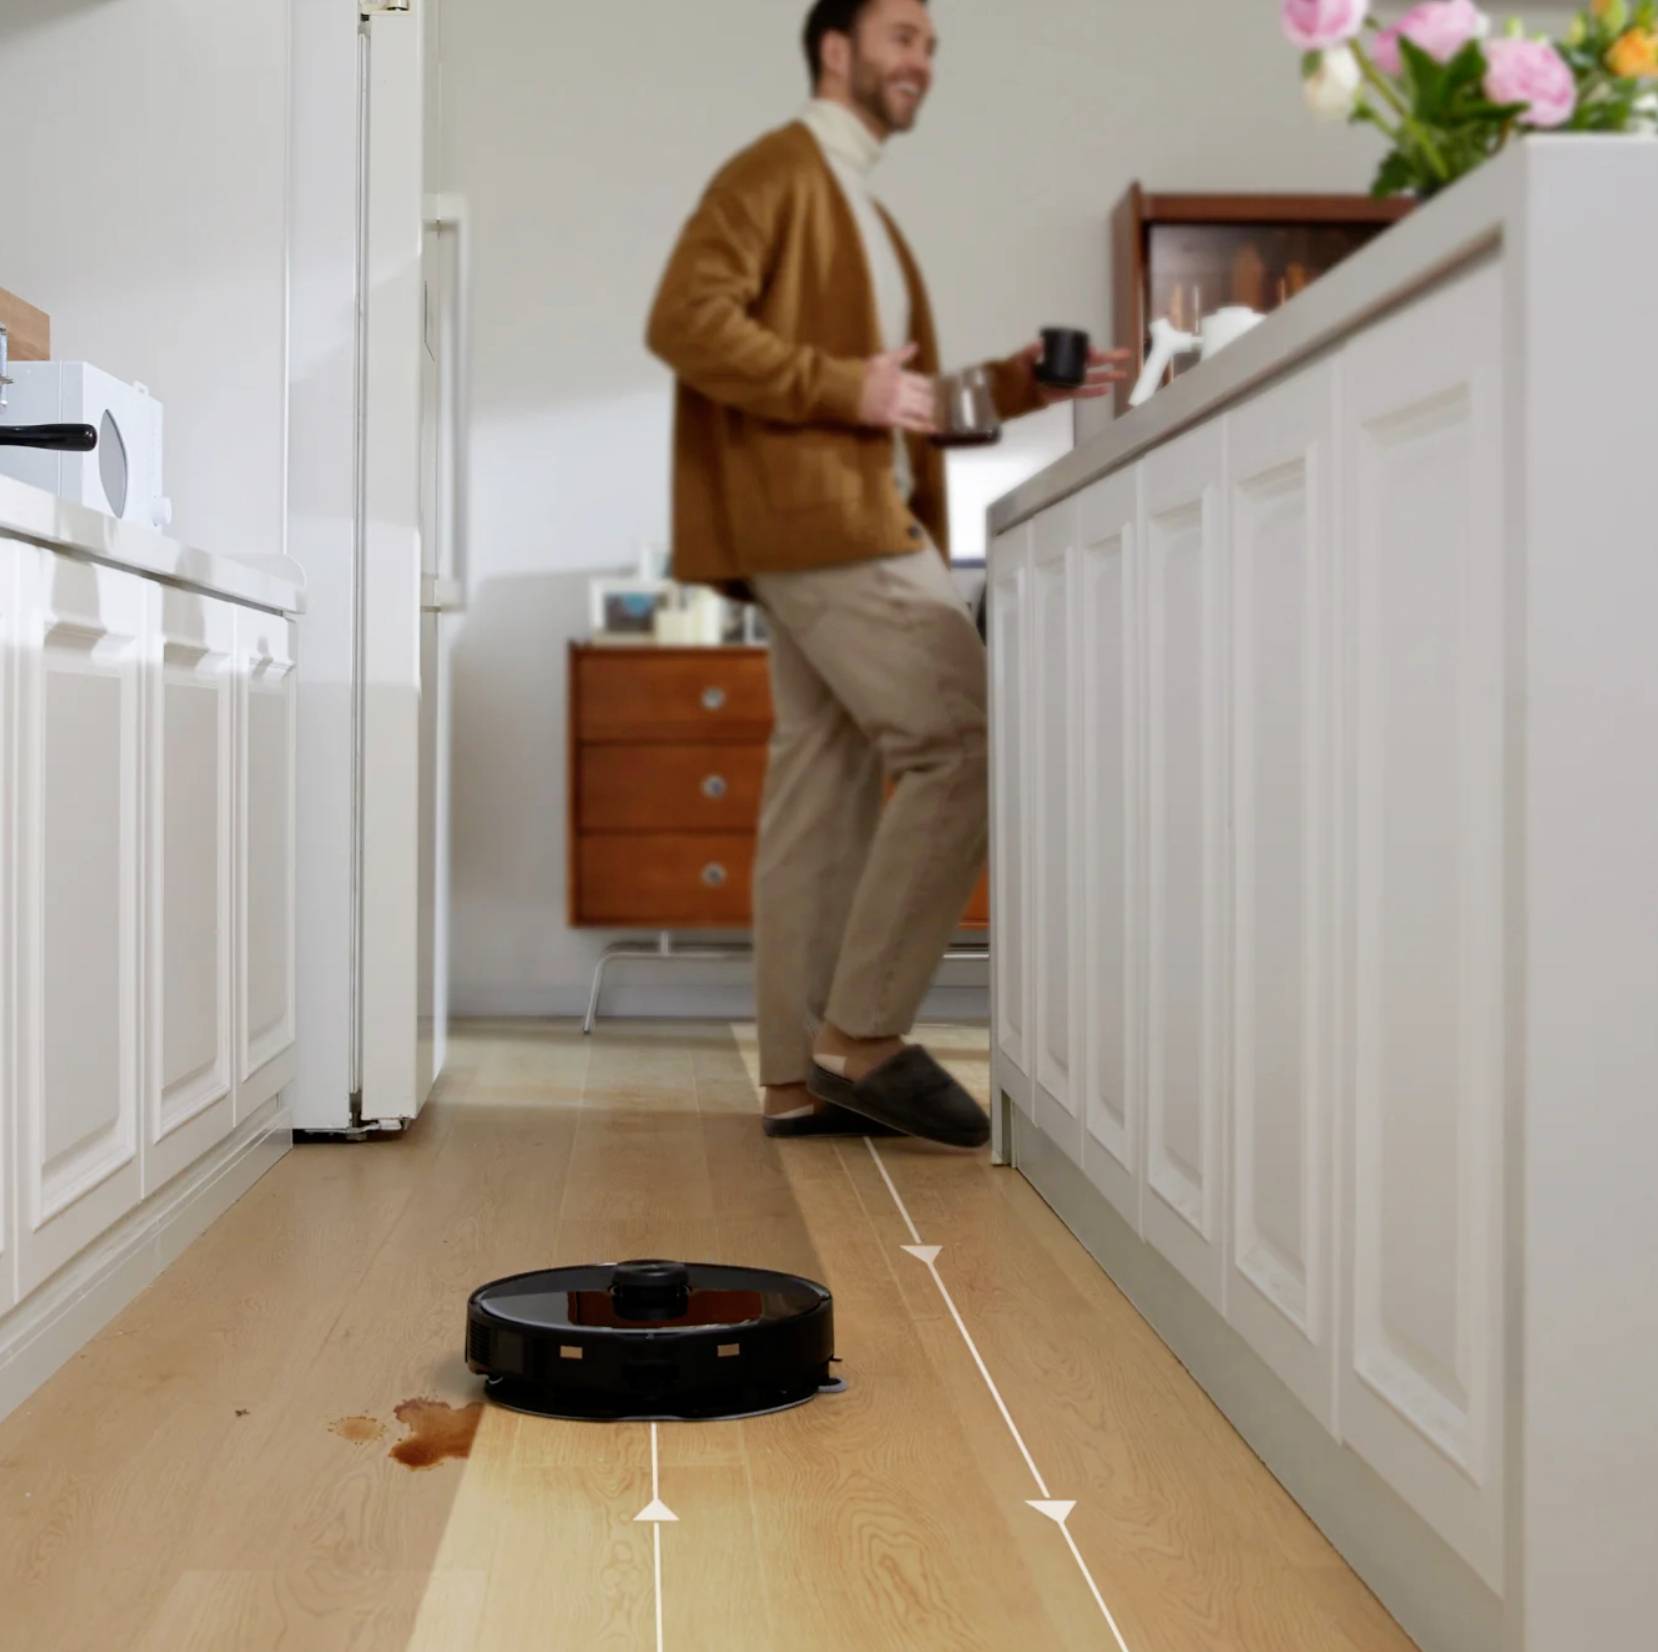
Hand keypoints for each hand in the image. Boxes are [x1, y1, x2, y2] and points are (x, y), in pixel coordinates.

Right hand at [858, 343, 936, 434]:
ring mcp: (897, 406)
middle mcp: (902, 390)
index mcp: (901, 375)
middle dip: (935, 402)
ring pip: (921, 411)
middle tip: (942, 406)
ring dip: (932, 413)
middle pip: (926, 397)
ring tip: (941, 416)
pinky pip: (911, 424)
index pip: (924, 382)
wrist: (842, 390)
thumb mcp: (881, 359)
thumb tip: (915, 346)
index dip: (932, 387)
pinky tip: (934, 428)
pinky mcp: (890, 419)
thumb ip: (900, 354)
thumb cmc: (859, 373)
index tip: (938, 390)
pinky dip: (924, 427)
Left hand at [1017, 342, 1134, 404]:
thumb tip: (1040, 344)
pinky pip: (1080, 394)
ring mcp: (1066, 381)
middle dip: (1108, 358)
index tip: (1093, 352)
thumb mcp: (1020, 359)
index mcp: (1058, 355)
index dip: (1089, 351)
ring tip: (1123, 374)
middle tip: (1125, 354)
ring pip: (1091, 378)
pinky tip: (1106, 390)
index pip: (1079, 351)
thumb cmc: (1012, 373)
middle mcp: (1065, 367)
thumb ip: (1030, 351)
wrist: (1006, 393)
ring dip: (1107, 376)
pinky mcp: (1063, 395)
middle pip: (1091, 363)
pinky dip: (1092, 393)